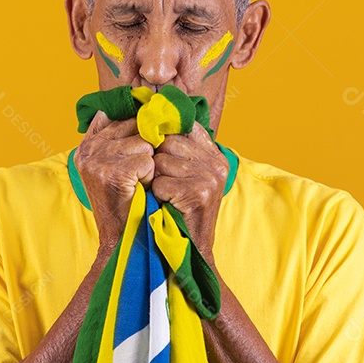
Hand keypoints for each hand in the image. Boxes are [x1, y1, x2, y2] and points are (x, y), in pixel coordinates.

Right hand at [74, 111, 154, 253]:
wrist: (123, 238)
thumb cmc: (128, 201)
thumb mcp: (115, 164)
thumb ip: (118, 136)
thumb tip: (126, 106)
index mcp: (87, 145)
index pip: (120, 116)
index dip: (140, 126)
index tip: (147, 141)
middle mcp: (88, 150)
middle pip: (136, 126)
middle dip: (147, 148)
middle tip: (140, 174)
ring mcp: (97, 161)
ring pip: (144, 143)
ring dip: (150, 164)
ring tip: (140, 183)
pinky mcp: (112, 173)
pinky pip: (148, 160)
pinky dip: (150, 177)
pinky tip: (141, 190)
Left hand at [150, 121, 227, 260]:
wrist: (191, 250)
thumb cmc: (180, 210)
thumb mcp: (185, 175)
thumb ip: (177, 148)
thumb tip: (147, 112)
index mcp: (214, 154)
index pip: (184, 124)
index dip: (163, 131)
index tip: (149, 139)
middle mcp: (216, 162)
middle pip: (168, 141)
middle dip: (155, 160)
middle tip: (157, 180)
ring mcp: (210, 177)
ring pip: (161, 162)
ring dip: (154, 180)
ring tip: (163, 194)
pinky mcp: (199, 193)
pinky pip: (161, 183)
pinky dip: (157, 195)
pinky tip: (165, 204)